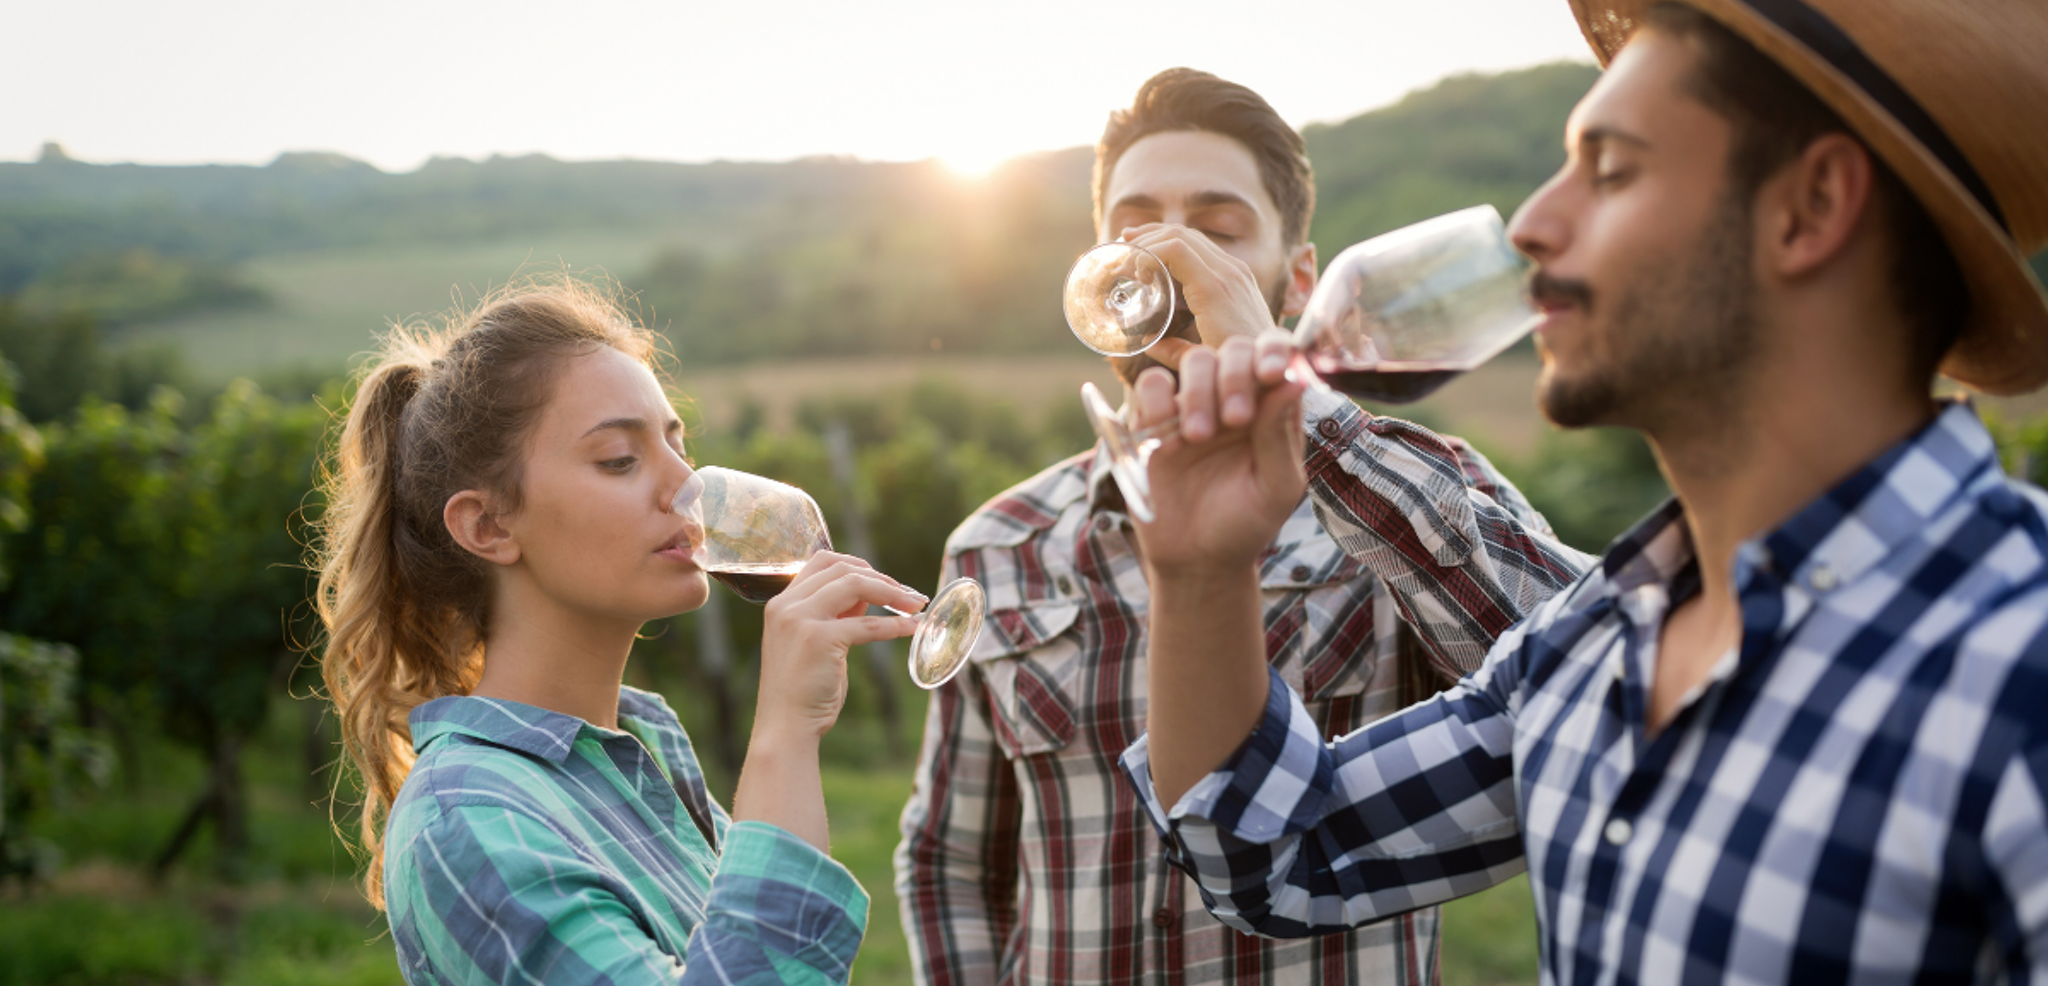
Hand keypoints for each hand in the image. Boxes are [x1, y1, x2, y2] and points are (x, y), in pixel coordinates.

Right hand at [756, 552, 922, 739]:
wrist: (786, 727)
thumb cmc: (803, 690)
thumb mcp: (814, 642)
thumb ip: (833, 615)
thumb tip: (867, 594)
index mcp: (781, 602)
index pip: (822, 561)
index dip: (858, 565)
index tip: (884, 581)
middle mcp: (786, 605)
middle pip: (841, 568)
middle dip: (880, 577)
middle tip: (908, 594)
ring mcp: (800, 620)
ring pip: (855, 584)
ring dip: (892, 592)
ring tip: (916, 605)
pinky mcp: (819, 639)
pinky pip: (868, 624)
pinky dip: (895, 624)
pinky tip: (911, 628)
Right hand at [1117, 223, 1279, 366]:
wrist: (1276, 363)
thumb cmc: (1239, 366)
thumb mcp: (1200, 361)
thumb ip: (1170, 351)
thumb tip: (1146, 341)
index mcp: (1215, 289)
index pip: (1176, 248)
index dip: (1146, 252)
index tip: (1129, 273)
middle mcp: (1229, 272)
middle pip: (1182, 234)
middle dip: (1147, 238)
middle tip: (1122, 252)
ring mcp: (1237, 270)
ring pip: (1194, 236)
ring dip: (1162, 236)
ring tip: (1135, 244)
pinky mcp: (1240, 274)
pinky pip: (1206, 247)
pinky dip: (1180, 244)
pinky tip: (1164, 253)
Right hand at [1130, 332, 1304, 576]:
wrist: (1196, 560)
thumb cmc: (1245, 524)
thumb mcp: (1276, 487)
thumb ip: (1280, 435)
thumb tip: (1293, 380)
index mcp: (1272, 408)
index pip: (1276, 355)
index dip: (1273, 351)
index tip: (1270, 373)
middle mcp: (1235, 397)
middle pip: (1234, 350)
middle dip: (1234, 378)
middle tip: (1234, 421)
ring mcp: (1193, 404)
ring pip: (1195, 361)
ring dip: (1198, 392)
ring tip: (1198, 437)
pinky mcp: (1154, 419)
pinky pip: (1151, 384)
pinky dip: (1155, 400)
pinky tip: (1165, 439)